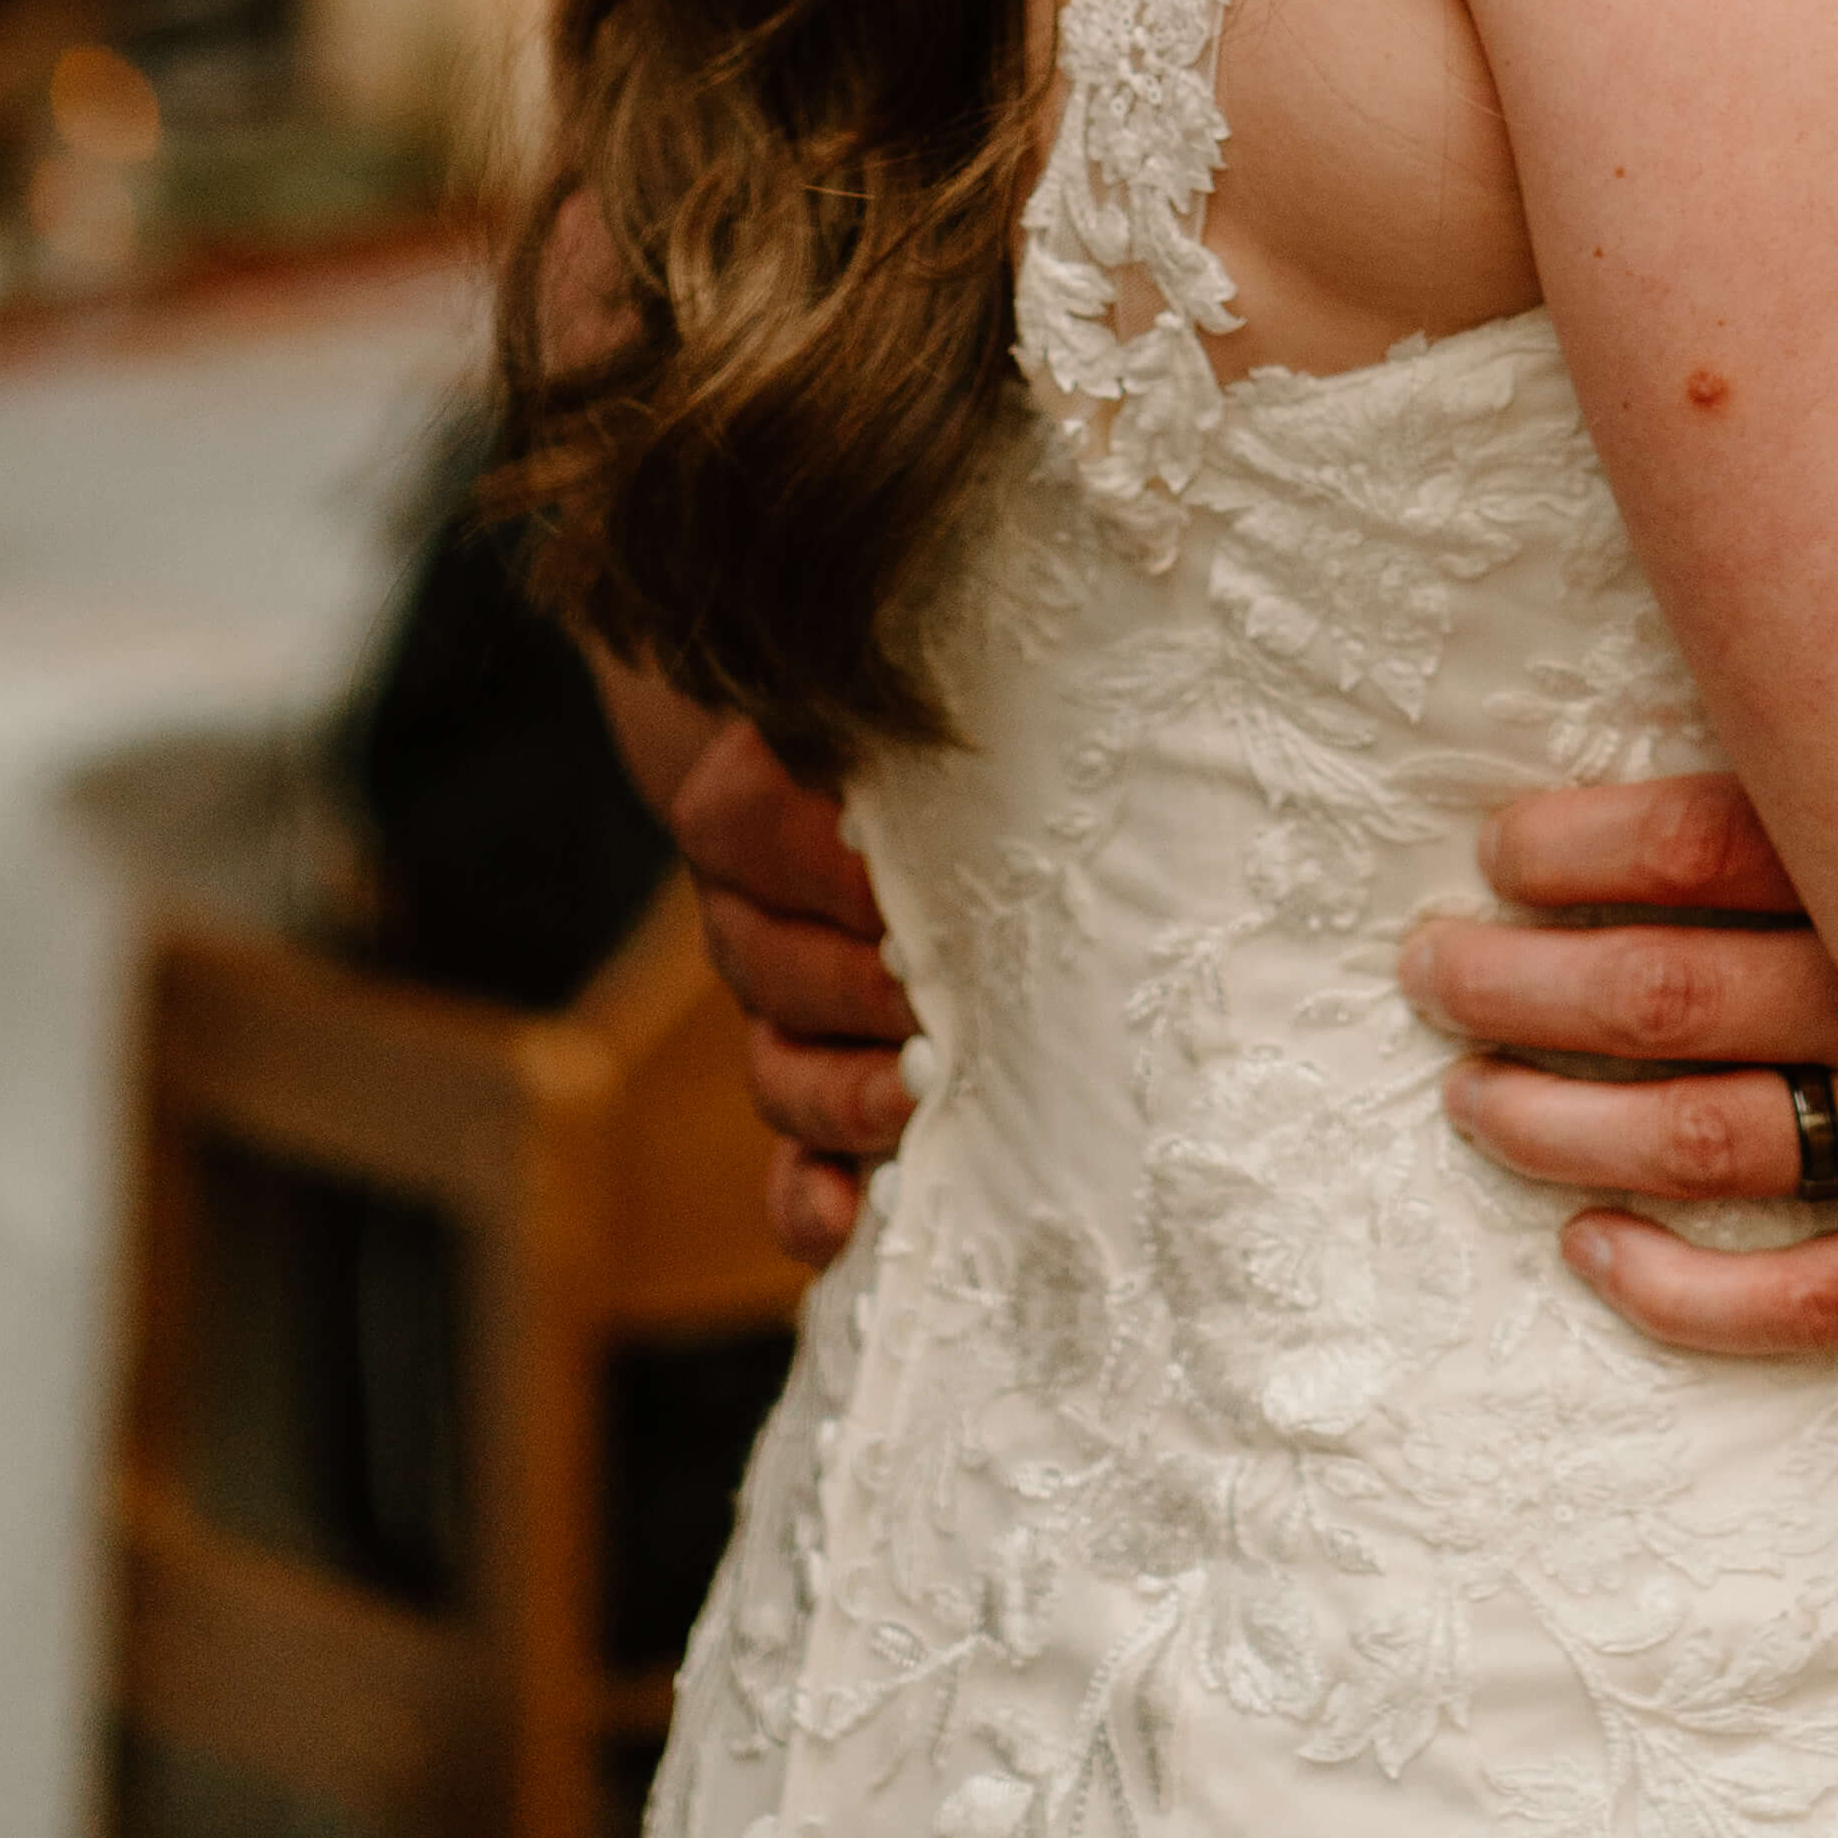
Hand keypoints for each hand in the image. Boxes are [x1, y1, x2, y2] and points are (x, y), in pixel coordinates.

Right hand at [665, 715, 919, 1268]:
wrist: (908, 772)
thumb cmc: (961, 711)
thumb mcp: (941, 675)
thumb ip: (964, 670)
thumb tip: (1097, 615)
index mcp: (769, 791)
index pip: (741, 820)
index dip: (806, 853)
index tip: (884, 863)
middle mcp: (762, 906)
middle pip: (761, 958)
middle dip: (846, 981)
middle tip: (926, 991)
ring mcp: (784, 1010)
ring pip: (775, 1066)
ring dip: (839, 1093)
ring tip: (915, 1099)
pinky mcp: (820, 1092)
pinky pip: (789, 1167)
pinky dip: (812, 1201)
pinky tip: (849, 1223)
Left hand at [1407, 776, 1837, 1357]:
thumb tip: (1760, 608)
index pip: (1709, 849)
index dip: (1581, 852)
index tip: (1496, 849)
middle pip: (1673, 996)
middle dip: (1526, 985)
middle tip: (1429, 970)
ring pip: (1711, 1141)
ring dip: (1564, 1124)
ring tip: (1470, 1099)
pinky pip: (1813, 1300)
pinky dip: (1685, 1290)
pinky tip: (1594, 1251)